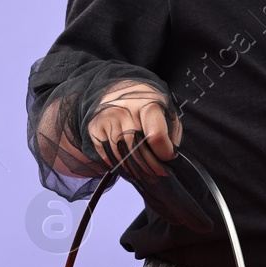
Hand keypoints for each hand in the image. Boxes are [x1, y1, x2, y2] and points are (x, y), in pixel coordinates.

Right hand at [86, 81, 211, 230]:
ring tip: (145, 175)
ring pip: (120, 154)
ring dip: (135, 169)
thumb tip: (170, 157)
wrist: (117, 91)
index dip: (164, 153)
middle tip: (159, 175)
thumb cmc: (148, 106)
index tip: (169, 158)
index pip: (155, 135)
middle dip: (150, 166)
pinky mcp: (94, 128)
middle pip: (137, 148)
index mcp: (148, 102)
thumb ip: (170, 133)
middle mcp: (124, 109)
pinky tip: (129, 167)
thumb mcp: (166, 112)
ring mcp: (107, 118)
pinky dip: (119, 165)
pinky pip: (107, 154)